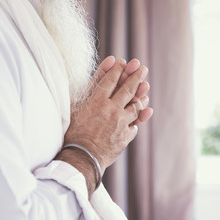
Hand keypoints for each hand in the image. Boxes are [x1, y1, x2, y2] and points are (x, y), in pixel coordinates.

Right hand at [64, 58, 151, 172]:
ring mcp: (121, 123)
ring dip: (141, 96)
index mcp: (97, 101)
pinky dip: (139, 117)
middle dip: (136, 76)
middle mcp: (112, 110)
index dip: (118, 70)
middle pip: (128, 89)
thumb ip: (87, 90)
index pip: (110, 80)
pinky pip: (135, 124)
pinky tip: (144, 111)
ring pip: (136, 106)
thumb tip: (99, 78)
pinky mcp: (126, 136)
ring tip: (145, 88)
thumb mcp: (75, 108)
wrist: (82, 157)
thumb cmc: (74, 132)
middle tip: (142, 68)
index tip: (123, 62)